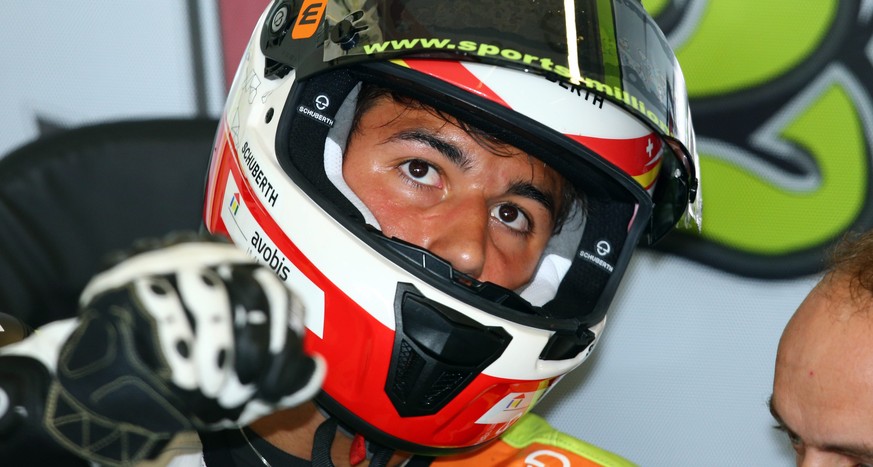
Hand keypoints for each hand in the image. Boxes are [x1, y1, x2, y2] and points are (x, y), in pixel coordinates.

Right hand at [2, 234, 323, 465]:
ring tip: (210, 390)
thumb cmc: (191, 381)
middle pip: (252, 292)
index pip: (280, 296)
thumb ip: (285, 382)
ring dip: (218, 351)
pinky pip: (163, 307)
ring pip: (212, 296)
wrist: (117, 390)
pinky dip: (180, 350)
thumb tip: (318, 368)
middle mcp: (210, 257)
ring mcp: (167, 263)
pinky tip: (184, 380)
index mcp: (243, 274)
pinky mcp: (126, 281)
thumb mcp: (246, 389)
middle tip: (238, 396)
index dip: (282, 343)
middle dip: (251, 353)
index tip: (268, 386)